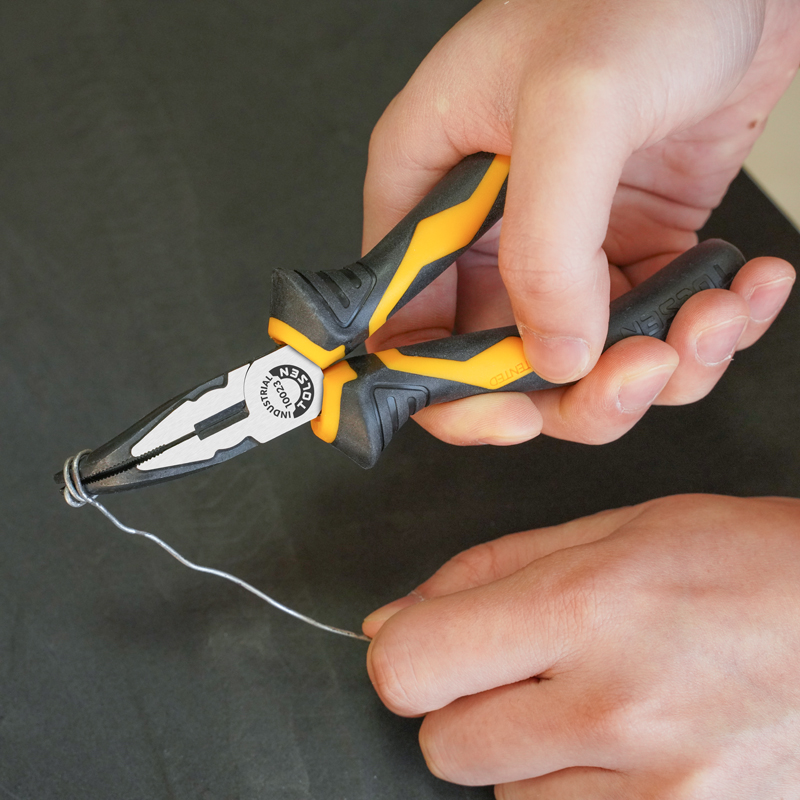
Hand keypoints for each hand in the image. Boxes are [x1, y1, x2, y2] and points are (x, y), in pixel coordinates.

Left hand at [363, 494, 799, 797]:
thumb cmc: (746, 563)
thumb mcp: (614, 529)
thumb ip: (487, 572)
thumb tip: (391, 621)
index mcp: (585, 605)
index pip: (412, 664)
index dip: (405, 655)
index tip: (430, 645)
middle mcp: (615, 708)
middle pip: (443, 744)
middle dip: (465, 704)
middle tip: (528, 667)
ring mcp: (659, 792)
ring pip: (503, 795)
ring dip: (526, 752)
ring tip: (598, 702)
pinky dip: (575, 792)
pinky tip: (625, 748)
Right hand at [364, 0, 799, 447]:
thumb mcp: (576, 104)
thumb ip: (548, 244)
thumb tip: (552, 354)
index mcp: (429, 190)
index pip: (405, 325)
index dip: (448, 387)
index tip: (514, 414)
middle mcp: (487, 232)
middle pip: (500, 365)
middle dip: (577, 391)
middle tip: (640, 370)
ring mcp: (561, 247)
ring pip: (585, 364)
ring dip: (659, 365)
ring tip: (714, 313)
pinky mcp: (630, 249)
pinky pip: (651, 328)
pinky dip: (707, 330)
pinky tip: (743, 287)